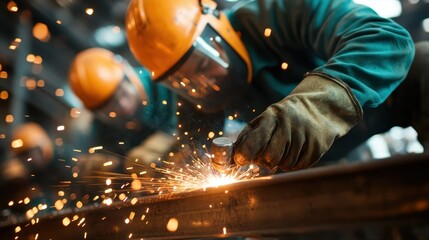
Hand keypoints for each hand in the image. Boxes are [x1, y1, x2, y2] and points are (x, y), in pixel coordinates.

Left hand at [233, 74, 362, 171]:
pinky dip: (294, 163)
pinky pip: (298, 166)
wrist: (318, 109)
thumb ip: (247, 137)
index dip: (245, 153)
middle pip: (270, 157)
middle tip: (264, 156)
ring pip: (284, 164)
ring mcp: (305, 135)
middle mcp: (289, 124)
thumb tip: (231, 158)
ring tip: (284, 148)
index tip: (240, 160)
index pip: (255, 139)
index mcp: (272, 116)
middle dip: (263, 161)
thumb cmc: (282, 119)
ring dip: (280, 161)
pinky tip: (296, 150)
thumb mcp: (264, 120)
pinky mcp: (317, 146)